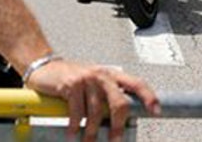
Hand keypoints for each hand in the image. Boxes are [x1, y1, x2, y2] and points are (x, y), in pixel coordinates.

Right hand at [25, 59, 159, 141]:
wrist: (45, 67)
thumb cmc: (70, 77)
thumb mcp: (93, 82)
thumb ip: (106, 95)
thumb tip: (118, 118)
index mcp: (111, 74)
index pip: (137, 83)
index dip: (149, 97)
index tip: (156, 111)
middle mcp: (102, 75)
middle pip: (120, 103)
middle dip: (118, 126)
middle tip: (115, 140)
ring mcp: (87, 79)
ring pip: (97, 112)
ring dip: (92, 132)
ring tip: (88, 141)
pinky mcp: (71, 85)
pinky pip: (77, 112)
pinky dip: (75, 127)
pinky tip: (73, 133)